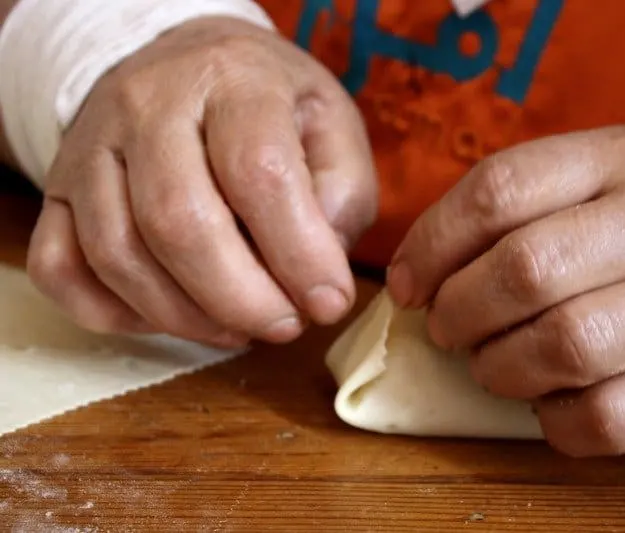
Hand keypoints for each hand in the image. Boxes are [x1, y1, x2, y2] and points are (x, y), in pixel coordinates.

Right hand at [27, 17, 376, 346]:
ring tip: (240, 327)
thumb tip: (316, 279)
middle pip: (178, 220)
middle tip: (284, 326)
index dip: (298, 254)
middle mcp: (148, 104)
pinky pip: (62, 269)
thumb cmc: (270, 108)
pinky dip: (119, 313)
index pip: (259, 172)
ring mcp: (90, 147)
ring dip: (187, 316)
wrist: (188, 68)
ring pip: (118, 254)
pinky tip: (174, 314)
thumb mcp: (332, 129)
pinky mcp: (57, 191)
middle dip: (241, 299)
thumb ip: (341, 197)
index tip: (328, 303)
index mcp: (233, 78)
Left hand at [388, 122, 624, 455]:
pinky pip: (608, 419)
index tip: (407, 284)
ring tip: (492, 363)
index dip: (432, 244)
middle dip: (459, 312)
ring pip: (564, 348)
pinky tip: (547, 399)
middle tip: (447, 328)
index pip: (501, 189)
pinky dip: (552, 420)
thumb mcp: (613, 173)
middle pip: (526, 270)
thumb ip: (524, 204)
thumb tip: (418, 272)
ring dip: (498, 368)